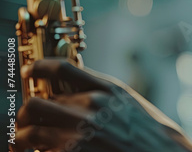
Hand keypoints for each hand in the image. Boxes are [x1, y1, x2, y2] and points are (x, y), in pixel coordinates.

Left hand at [13, 58, 191, 151]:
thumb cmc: (149, 131)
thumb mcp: (127, 102)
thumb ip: (99, 92)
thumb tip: (70, 86)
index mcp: (106, 89)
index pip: (62, 68)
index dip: (40, 67)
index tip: (31, 72)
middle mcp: (92, 107)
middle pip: (37, 103)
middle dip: (26, 114)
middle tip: (26, 122)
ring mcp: (82, 133)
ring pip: (31, 131)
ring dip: (24, 137)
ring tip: (26, 142)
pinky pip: (42, 151)